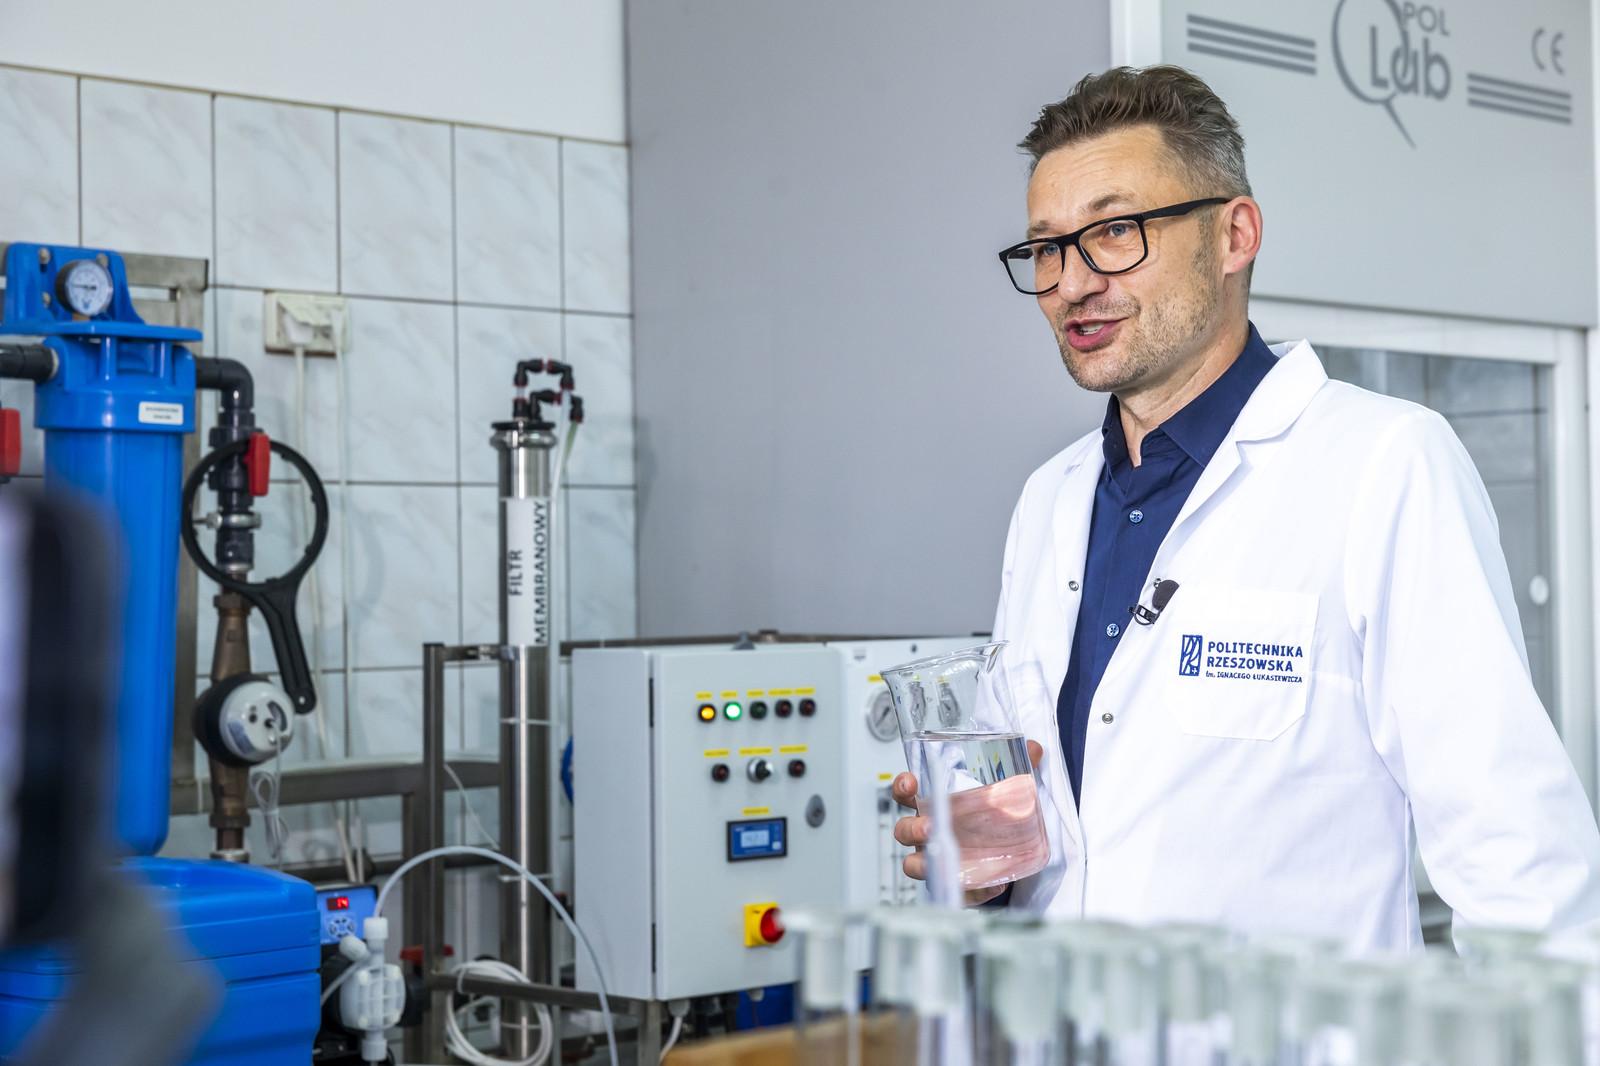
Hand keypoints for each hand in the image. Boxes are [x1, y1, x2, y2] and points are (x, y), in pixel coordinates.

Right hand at [892, 739, 1044, 905]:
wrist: (1010, 852)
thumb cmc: (992, 816)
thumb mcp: (1005, 789)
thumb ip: (1018, 767)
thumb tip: (1034, 749)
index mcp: (934, 804)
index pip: (906, 793)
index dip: (903, 786)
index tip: (910, 783)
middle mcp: (929, 833)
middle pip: (904, 830)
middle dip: (912, 829)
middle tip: (929, 827)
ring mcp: (937, 860)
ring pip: (914, 865)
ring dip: (924, 864)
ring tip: (945, 862)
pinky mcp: (955, 884)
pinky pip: (956, 891)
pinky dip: (973, 889)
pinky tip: (992, 885)